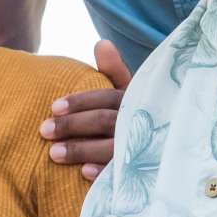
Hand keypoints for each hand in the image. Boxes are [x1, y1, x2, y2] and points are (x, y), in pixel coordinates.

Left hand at [41, 40, 132, 178]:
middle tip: (44, 130)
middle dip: (72, 125)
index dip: (80, 101)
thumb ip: (114, 71)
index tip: (53, 107)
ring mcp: (144, 149)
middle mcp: (141, 123)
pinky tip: (83, 173)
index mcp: (136, 101)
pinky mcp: (144, 171)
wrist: (172, 149)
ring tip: (52, 154)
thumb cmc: (140, 115)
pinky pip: (123, 173)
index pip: (106, 97)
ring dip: (81, 150)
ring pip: (110, 147)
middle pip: (104, 121)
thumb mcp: (131, 93)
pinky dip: (103, 172)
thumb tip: (101, 43)